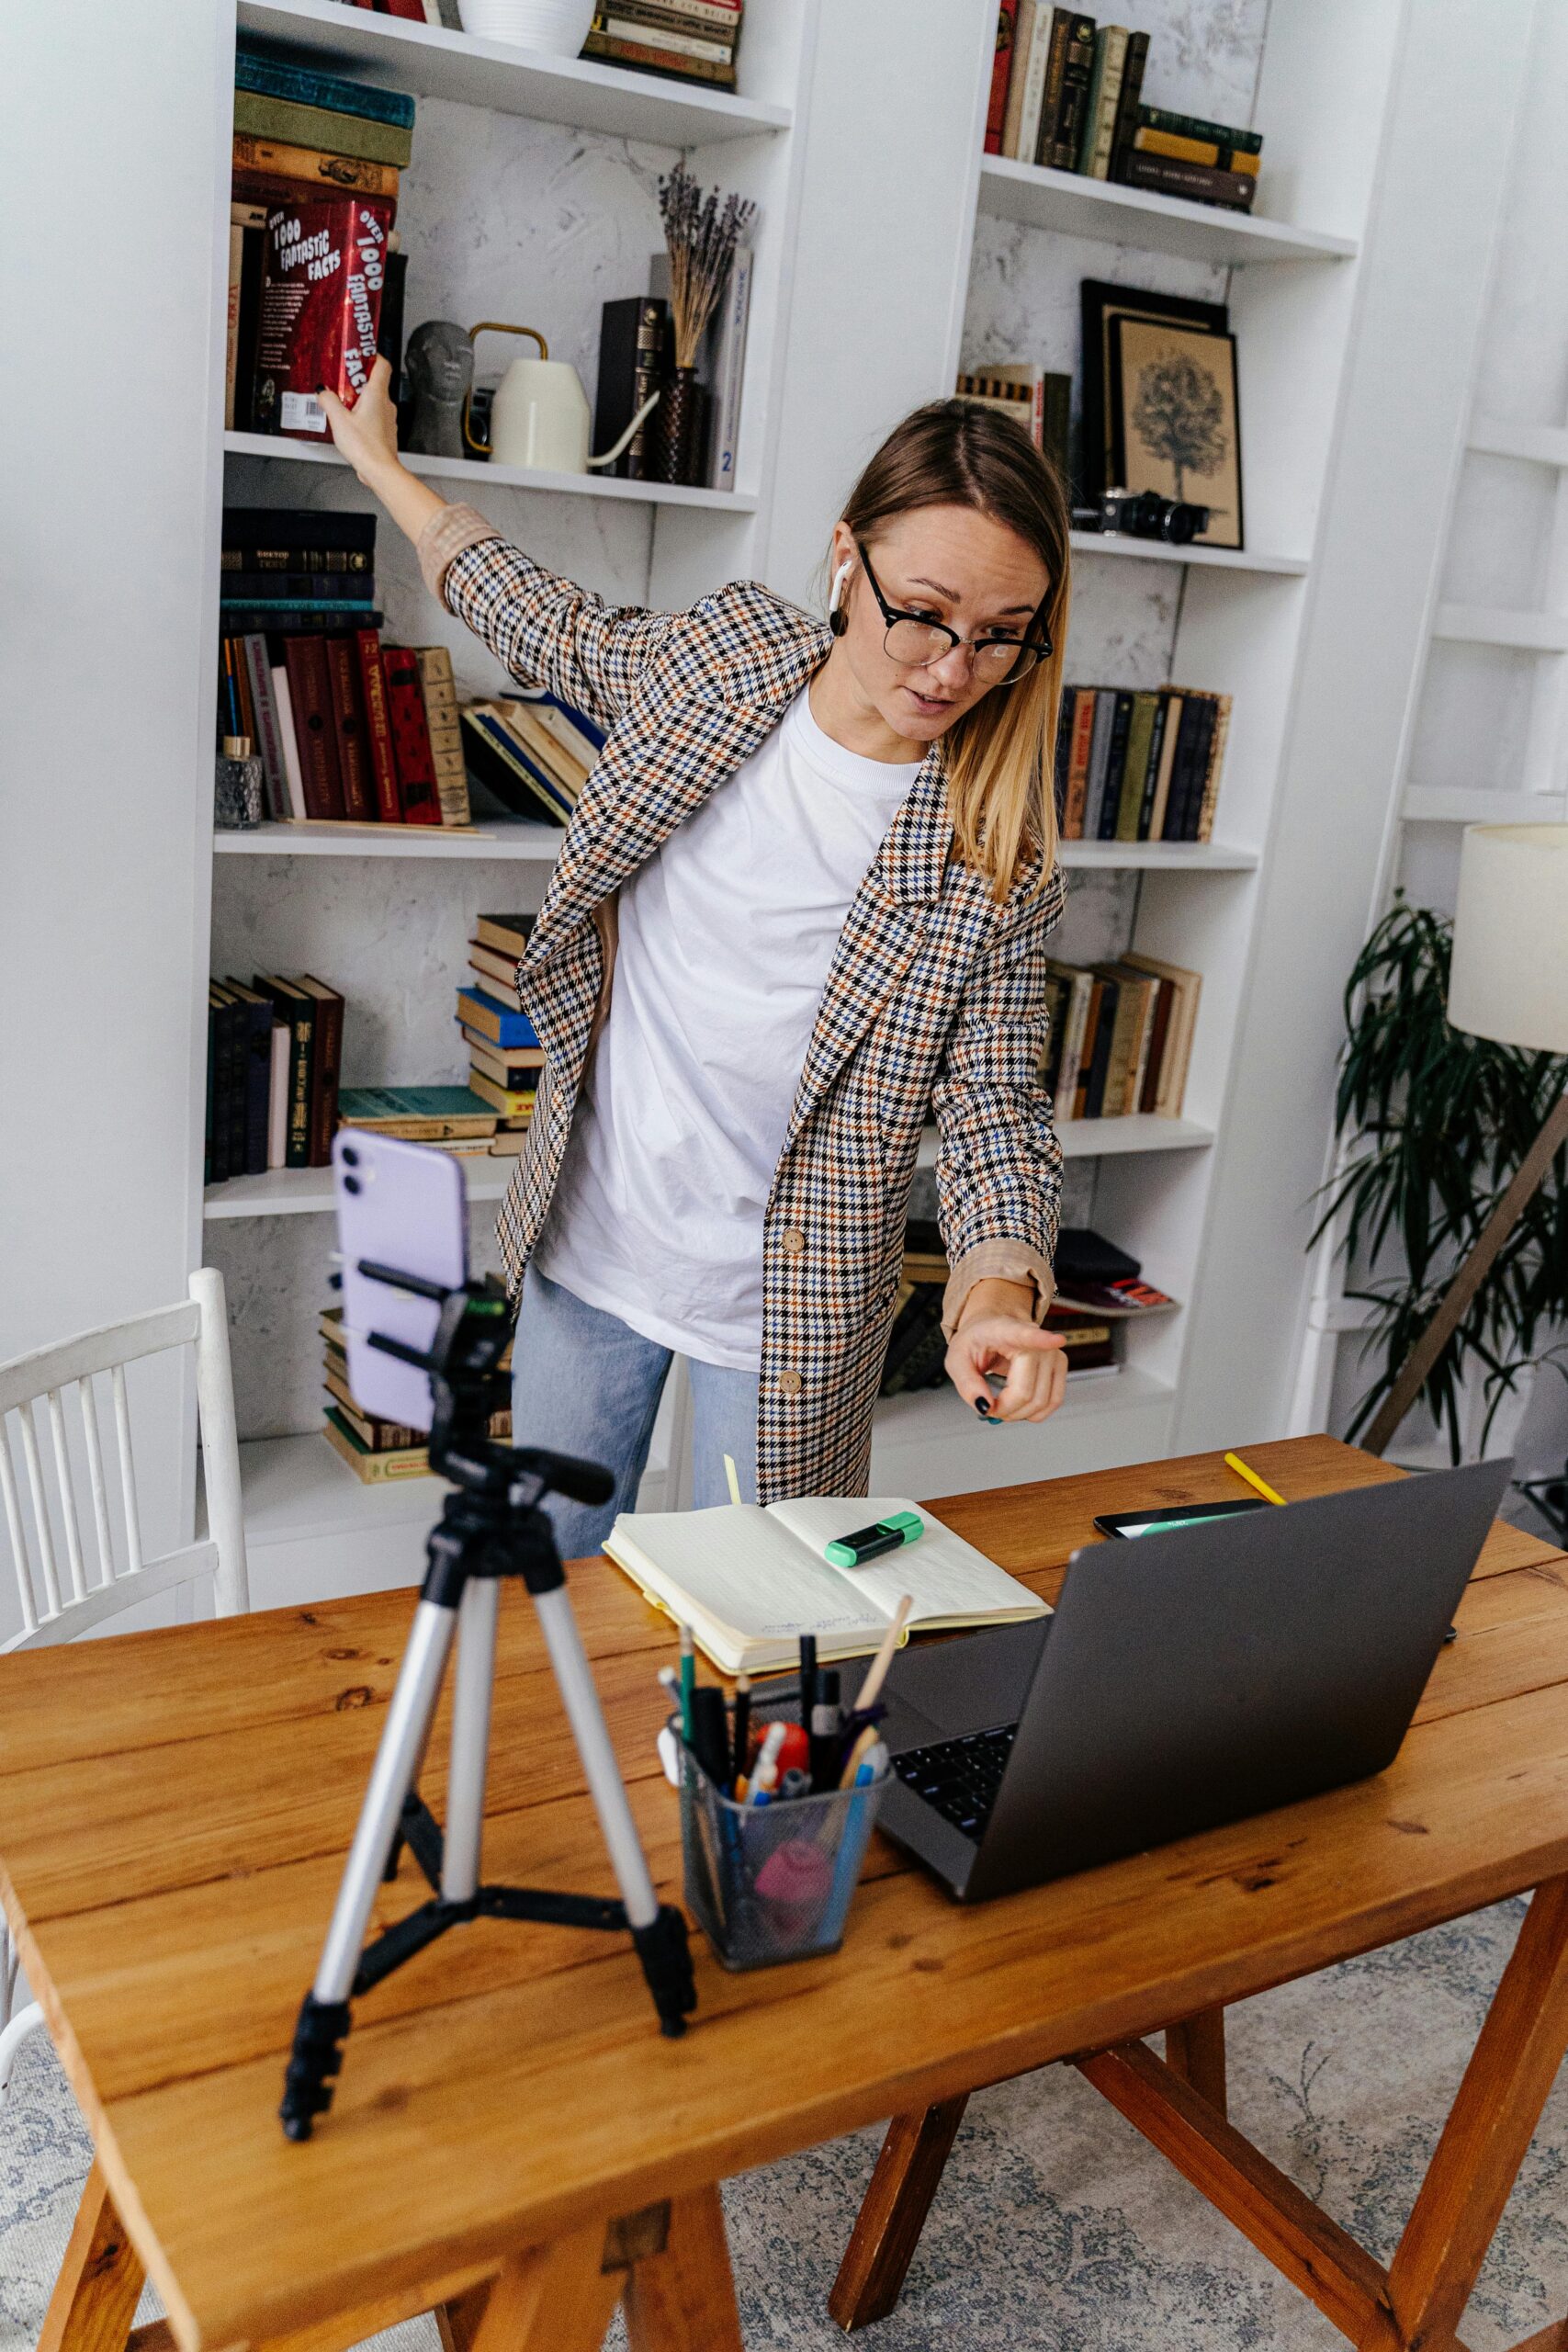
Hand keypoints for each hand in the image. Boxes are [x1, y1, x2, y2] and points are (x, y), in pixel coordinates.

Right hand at [319, 353, 400, 486]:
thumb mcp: (339, 420)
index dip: (373, 356)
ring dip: (359, 398)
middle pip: (375, 382)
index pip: (382, 365)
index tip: (361, 354)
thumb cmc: (365, 446)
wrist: (380, 470)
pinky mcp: (385, 432)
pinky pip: (374, 416)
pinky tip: (350, 422)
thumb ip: (328, 402)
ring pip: (374, 400)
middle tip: (342, 380)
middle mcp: (386, 404)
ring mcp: (388, 419)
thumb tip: (323, 393)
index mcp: (377, 395)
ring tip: (342, 403)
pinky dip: (363, 414)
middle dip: (358, 379)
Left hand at [946, 1278, 1067, 1424]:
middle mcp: (1035, 1340)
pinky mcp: (1060, 1364)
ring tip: (1002, 1404)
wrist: (993, 1327)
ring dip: (1019, 1414)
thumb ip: (967, 1384)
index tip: (1056, 1340)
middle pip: (1025, 1392)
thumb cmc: (977, 1340)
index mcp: (1005, 1331)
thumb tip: (985, 1406)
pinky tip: (1019, 1406)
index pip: (1026, 1334)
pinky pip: (1054, 1401)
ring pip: (1041, 1402)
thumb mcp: (957, 1359)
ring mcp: (1051, 1352)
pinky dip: (1034, 1412)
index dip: (1042, 1339)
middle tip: (988, 1405)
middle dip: (1004, 1410)